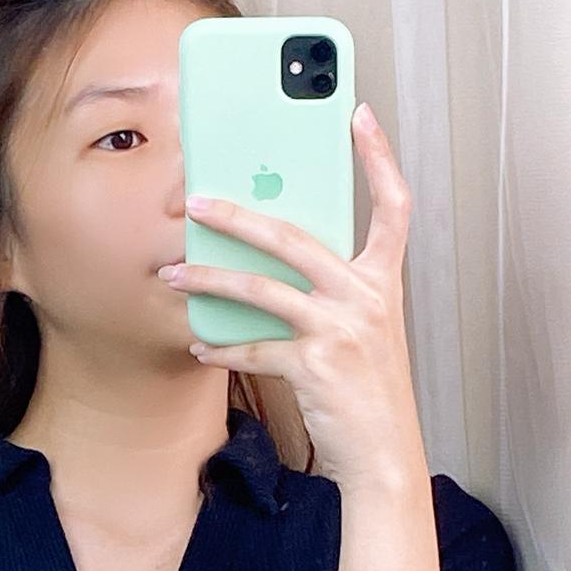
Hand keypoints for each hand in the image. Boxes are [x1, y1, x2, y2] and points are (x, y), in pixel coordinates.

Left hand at [160, 103, 428, 495]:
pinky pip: (255, 347)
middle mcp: (366, 298)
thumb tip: (280, 260)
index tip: (358, 116)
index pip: (394, 206)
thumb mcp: (366, 330)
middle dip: (240, 216)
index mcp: (383, 282)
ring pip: (263, 289)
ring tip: (176, 272)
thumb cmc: (369, 391)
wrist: (384, 454)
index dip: (379, 158)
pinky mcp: (315, 366)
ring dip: (211, 279)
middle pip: (297, 238)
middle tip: (199, 202)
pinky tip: (200, 342)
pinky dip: (223, 346)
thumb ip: (336, 290)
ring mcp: (342, 331)